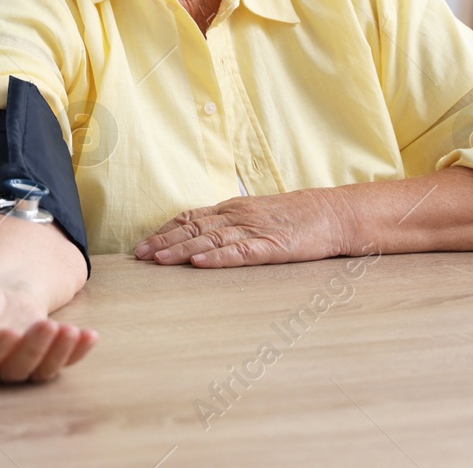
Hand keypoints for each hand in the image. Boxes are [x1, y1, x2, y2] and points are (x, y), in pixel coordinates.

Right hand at [0, 267, 96, 382]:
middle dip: (33, 349)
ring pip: (41, 370)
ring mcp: (24, 364)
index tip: (10, 332)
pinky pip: (64, 362)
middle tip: (46, 325)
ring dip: (59, 353)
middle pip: (15, 369)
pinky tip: (89, 336)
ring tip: (70, 330)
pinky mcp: (47, 358)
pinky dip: (78, 352)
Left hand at [135, 188, 356, 266]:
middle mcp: (237, 216)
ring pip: (210, 239)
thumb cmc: (294, 217)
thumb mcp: (256, 216)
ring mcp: (254, 229)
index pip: (189, 217)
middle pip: (193, 228)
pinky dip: (218, 258)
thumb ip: (230, 225)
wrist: (333, 213)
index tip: (142, 244)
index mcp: (232, 209)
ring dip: (181, 250)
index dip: (164, 230)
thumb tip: (201, 238)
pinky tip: (199, 264)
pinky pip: (240, 252)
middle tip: (139, 255)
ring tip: (158, 260)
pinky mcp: (272, 246)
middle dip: (163, 241)